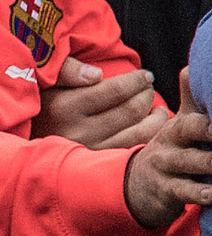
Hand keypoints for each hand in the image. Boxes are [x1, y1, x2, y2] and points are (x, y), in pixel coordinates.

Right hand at [39, 60, 164, 149]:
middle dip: (146, 96)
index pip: (114, 91)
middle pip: (130, 111)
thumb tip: (97, 74)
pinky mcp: (99, 165)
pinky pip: (135, 150)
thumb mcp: (45, 81)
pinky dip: (150, 138)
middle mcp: (78, 132)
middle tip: (149, 88)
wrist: (29, 142)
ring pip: (138, 134)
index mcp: (64, 107)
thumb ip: (66, 69)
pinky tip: (153, 127)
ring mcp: (91, 152)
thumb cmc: (41, 104)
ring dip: (156, 119)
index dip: (136, 81)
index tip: (146, 75)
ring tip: (158, 109)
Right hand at [122, 69, 211, 228]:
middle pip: (187, 132)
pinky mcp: (166, 192)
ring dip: (206, 164)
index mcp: (179, 126)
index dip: (211, 113)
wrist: (140, 185)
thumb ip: (195, 101)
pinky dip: (198, 194)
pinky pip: (182, 192)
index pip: (194, 114)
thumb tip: (198, 66)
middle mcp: (170, 142)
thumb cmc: (175, 150)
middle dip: (208, 132)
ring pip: (186, 163)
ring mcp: (166, 167)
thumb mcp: (182, 127)